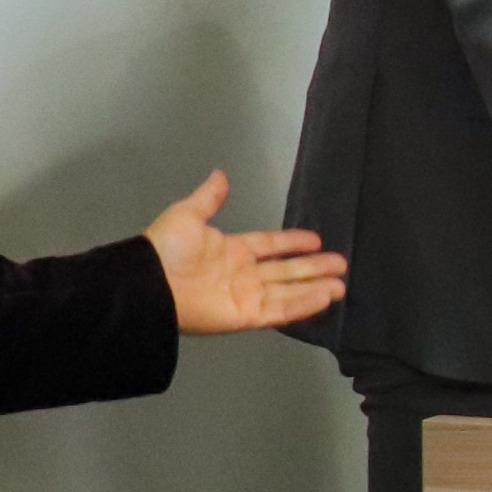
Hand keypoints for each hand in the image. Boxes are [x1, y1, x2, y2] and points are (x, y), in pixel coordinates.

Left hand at [141, 171, 344, 335]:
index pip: (270, 246)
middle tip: (341, 264)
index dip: (292, 242)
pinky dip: (303, 305)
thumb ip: (209, 198)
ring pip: (289, 291)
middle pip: (287, 271)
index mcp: (231, 250)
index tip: (316, 240)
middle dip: (314, 268)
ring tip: (342, 285)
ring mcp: (246, 296)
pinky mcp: (246, 316)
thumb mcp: (187, 215)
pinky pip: (280, 310)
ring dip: (315, 288)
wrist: (149, 284)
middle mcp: (243, 274)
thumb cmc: (166, 250)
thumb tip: (220, 174)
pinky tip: (325, 297)